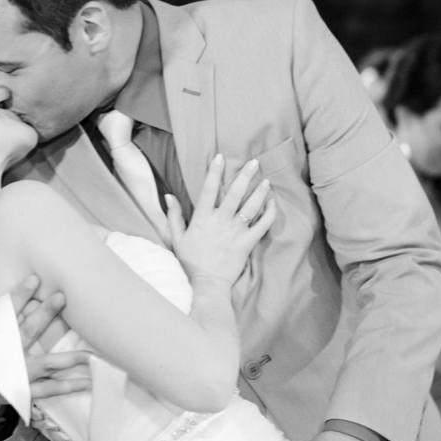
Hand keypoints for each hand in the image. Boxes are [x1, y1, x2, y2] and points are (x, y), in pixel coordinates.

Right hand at [0, 274, 90, 418]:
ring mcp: (16, 374)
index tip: (35, 279)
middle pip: (28, 331)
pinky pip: (49, 390)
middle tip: (62, 296)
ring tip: (90, 354)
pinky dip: (68, 386)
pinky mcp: (24, 390)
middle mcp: (4, 354)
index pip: (5, 311)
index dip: (19, 295)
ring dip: (68, 359)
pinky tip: (88, 381)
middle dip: (44, 314)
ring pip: (46, 364)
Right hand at [166, 154, 275, 284]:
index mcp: (202, 217)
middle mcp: (220, 220)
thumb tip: (168, 196)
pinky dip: (269, 213)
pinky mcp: (248, 242)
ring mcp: (236, 231)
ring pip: (251, 206)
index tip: (221, 157)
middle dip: (245, 175)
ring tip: (266, 180)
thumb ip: (174, 216)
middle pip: (235, 192)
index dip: (215, 171)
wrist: (208, 283)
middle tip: (254, 162)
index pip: (209, 188)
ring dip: (260, 191)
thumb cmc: (191, 261)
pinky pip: (262, 225)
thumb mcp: (176, 238)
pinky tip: (272, 203)